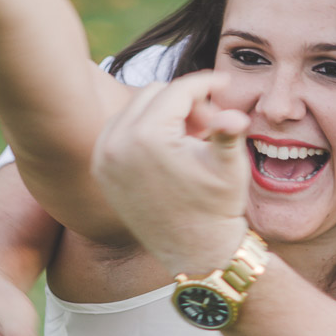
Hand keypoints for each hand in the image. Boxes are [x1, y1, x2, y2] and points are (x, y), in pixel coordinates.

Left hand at [92, 71, 251, 275]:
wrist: (196, 252)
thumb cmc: (217, 207)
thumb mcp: (229, 167)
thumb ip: (229, 132)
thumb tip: (235, 115)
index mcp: (147, 137)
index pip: (178, 91)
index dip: (206, 84)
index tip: (225, 84)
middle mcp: (116, 143)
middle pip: (154, 93)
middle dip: (186, 102)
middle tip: (210, 124)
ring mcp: (104, 157)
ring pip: (135, 109)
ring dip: (164, 113)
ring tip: (192, 138)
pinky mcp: (100, 170)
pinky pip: (120, 130)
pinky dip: (142, 129)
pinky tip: (169, 148)